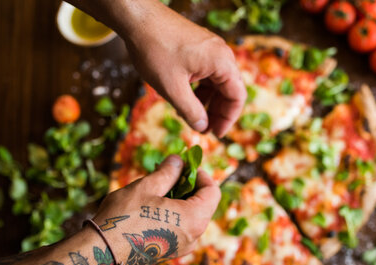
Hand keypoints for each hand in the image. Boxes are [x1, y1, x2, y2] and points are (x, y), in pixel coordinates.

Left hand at [71, 0, 246, 136]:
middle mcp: (221, 54)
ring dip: (207, 102)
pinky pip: (206, 73)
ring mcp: (210, 49)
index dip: (228, 119)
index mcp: (221, 62)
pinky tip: (184, 99)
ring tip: (191, 117)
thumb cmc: (155, 49)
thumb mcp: (172, 88)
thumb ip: (190, 111)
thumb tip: (202, 127)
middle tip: (204, 130)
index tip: (216, 134)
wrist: (137, 19)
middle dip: (217, 112)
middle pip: (229, 90)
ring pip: (216, 83)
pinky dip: (199, 89)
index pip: (237, 96)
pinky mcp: (198, 48)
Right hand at [92, 155, 220, 264]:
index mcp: (195, 219)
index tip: (185, 165)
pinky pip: (179, 229)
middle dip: (188, 186)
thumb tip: (178, 161)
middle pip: (203, 204)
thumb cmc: (124, 218)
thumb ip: (168, 172)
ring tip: (156, 188)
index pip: (213, 192)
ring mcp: (182, 247)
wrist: (101, 254)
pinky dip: (172, 214)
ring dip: (178, 200)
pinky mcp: (169, 252)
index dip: (201, 175)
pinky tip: (151, 206)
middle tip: (168, 173)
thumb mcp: (147, 187)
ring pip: (190, 217)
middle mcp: (194, 236)